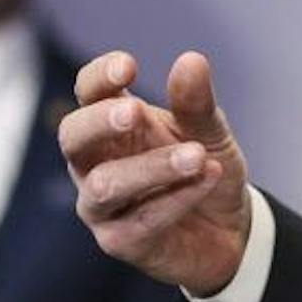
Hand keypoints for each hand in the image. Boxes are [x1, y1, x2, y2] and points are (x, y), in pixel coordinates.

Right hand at [62, 49, 252, 295]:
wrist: (229, 227)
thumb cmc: (204, 166)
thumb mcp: (210, 130)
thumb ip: (197, 102)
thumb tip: (191, 60)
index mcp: (111, 123)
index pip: (88, 91)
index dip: (100, 76)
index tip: (128, 66)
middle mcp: (95, 162)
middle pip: (72, 137)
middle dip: (99, 122)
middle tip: (134, 112)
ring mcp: (101, 205)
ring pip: (105, 184)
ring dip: (152, 167)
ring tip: (198, 154)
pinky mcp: (119, 241)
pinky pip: (140, 220)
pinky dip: (177, 198)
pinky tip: (209, 179)